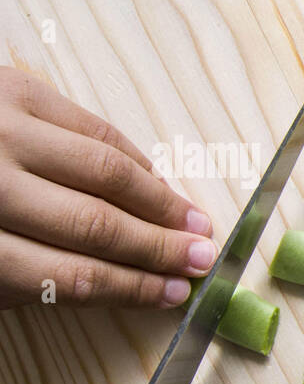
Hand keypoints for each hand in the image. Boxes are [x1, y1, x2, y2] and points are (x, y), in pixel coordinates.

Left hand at [0, 67, 215, 309]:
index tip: (174, 296)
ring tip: (196, 224)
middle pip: (95, 224)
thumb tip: (115, 282)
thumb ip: (22, 278)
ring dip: (161, 201)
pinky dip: (133, 157)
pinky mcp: (11, 87)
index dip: (134, 289)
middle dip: (159, 248)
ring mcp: (0, 128)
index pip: (72, 275)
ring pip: (104, 170)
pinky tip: (157, 182)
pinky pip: (92, 126)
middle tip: (203, 262)